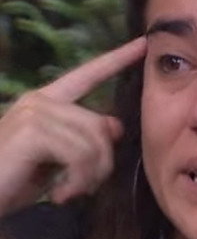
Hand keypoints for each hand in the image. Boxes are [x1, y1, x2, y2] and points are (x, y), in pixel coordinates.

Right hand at [0, 36, 146, 217]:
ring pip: (93, 141)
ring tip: (70, 193)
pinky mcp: (32, 131)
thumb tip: (115, 125)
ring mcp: (35, 112)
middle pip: (100, 124)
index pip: (86, 74)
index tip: (142, 44)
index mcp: (46, 101)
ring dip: (89, 176)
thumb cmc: (10, 183)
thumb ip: (82, 141)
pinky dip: (77, 180)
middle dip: (103, 163)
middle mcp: (40, 99)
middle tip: (86, 188)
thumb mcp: (55, 161)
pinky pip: (79, 155)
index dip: (116, 59)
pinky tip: (60, 194)